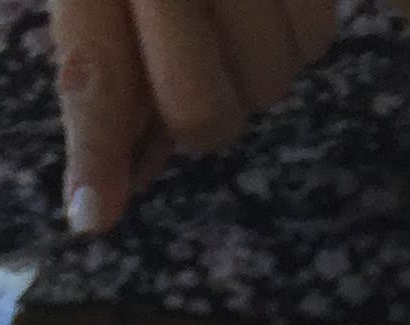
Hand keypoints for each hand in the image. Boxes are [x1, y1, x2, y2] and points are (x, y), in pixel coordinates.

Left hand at [52, 0, 331, 234]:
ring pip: (269, 86)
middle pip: (202, 111)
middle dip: (200, 121)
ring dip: (251, 72)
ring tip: (231, 10)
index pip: (96, 73)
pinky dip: (295, 33)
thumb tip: (122, 174)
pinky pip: (316, 42)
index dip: (96, 152)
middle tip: (194, 73)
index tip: (94, 218)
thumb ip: (107, 62)